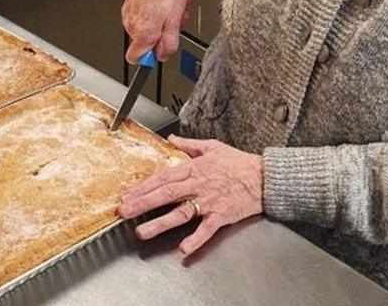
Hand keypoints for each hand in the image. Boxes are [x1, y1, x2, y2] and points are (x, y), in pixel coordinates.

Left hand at [118, 135, 263, 255]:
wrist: (264, 177)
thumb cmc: (239, 163)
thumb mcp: (213, 147)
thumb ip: (190, 145)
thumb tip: (172, 139)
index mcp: (195, 169)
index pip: (164, 177)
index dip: (144, 186)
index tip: (128, 195)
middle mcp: (199, 186)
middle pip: (166, 193)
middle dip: (143, 202)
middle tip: (124, 211)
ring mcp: (209, 202)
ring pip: (180, 213)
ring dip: (160, 223)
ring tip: (142, 232)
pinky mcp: (221, 215)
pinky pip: (206, 229)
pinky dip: (195, 238)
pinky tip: (183, 248)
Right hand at [122, 0, 188, 62]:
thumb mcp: (175, 20)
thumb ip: (168, 43)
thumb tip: (162, 56)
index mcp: (142, 32)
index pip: (136, 58)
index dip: (150, 57)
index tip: (160, 47)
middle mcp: (131, 25)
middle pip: (146, 43)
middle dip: (162, 35)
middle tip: (173, 22)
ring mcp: (129, 15)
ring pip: (146, 29)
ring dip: (161, 23)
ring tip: (170, 10)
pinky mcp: (130, 7)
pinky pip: (143, 18)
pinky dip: (154, 14)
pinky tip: (163, 5)